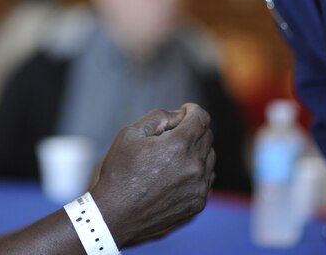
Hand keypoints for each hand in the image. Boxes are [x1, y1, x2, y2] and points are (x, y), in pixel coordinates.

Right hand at [89, 103, 214, 247]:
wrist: (115, 215)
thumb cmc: (120, 172)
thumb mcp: (131, 133)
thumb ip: (159, 116)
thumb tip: (180, 115)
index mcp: (179, 146)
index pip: (202, 118)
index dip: (193, 110)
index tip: (184, 112)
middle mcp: (195, 166)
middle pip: (207, 136)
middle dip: (193, 129)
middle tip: (172, 134)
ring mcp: (199, 187)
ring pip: (209, 157)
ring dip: (196, 150)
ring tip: (172, 156)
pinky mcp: (198, 203)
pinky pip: (207, 178)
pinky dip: (197, 171)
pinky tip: (177, 173)